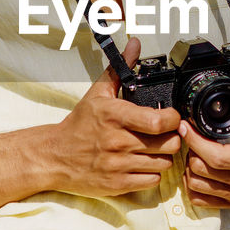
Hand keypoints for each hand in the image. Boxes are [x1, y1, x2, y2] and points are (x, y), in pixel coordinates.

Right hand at [48, 38, 181, 197]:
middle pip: (168, 143)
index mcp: (114, 115)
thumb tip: (135, 44)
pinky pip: (153, 181)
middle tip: (165, 134)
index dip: (174, 119)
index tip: (172, 117)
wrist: (54, 156)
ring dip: (163, 156)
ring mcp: (118, 165)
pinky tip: (143, 164)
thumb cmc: (79, 125)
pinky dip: (153, 174)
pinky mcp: (118, 185)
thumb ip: (120, 69)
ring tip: (153, 148)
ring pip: (164, 164)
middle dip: (172, 138)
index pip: (159, 121)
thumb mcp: (97, 94)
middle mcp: (117, 141)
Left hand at [180, 71, 229, 209]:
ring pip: (199, 187)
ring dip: (190, 168)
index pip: (217, 158)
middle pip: (203, 172)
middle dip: (190, 151)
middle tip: (190, 136)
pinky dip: (193, 186)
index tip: (185, 127)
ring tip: (194, 150)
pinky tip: (196, 169)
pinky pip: (203, 201)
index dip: (195, 142)